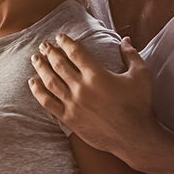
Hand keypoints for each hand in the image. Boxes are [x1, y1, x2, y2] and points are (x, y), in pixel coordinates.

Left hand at [29, 34, 156, 160]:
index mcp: (97, 74)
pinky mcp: (69, 118)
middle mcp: (82, 88)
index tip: (59, 37)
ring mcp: (73, 104)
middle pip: (59, 65)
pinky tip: (32, 83)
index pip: (75, 53)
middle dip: (49, 52)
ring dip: (41, 68)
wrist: (134, 137)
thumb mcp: (141, 75)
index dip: (65, 42)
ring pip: (50, 82)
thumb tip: (125, 39)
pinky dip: (38, 92)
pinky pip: (48, 103)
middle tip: (43, 45)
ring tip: (35, 59)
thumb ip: (131, 55)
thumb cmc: (140, 105)